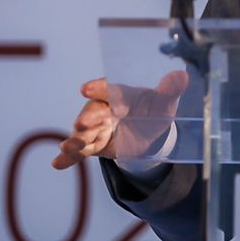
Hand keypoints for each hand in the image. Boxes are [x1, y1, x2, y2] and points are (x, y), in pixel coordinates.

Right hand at [52, 71, 188, 169]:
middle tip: (81, 124)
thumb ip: (170, 90)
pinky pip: (80, 151)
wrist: (148, 132)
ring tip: (68, 147)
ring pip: (84, 133)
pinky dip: (69, 158)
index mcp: (120, 93)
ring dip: (75, 140)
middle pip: (93, 112)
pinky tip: (57, 164)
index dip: (99, 89)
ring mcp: (96, 127)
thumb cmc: (153, 110)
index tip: (88, 88)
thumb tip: (182, 76)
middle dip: (87, 118)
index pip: (109, 90)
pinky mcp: (93, 145)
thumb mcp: (164, 103)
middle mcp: (104, 108)